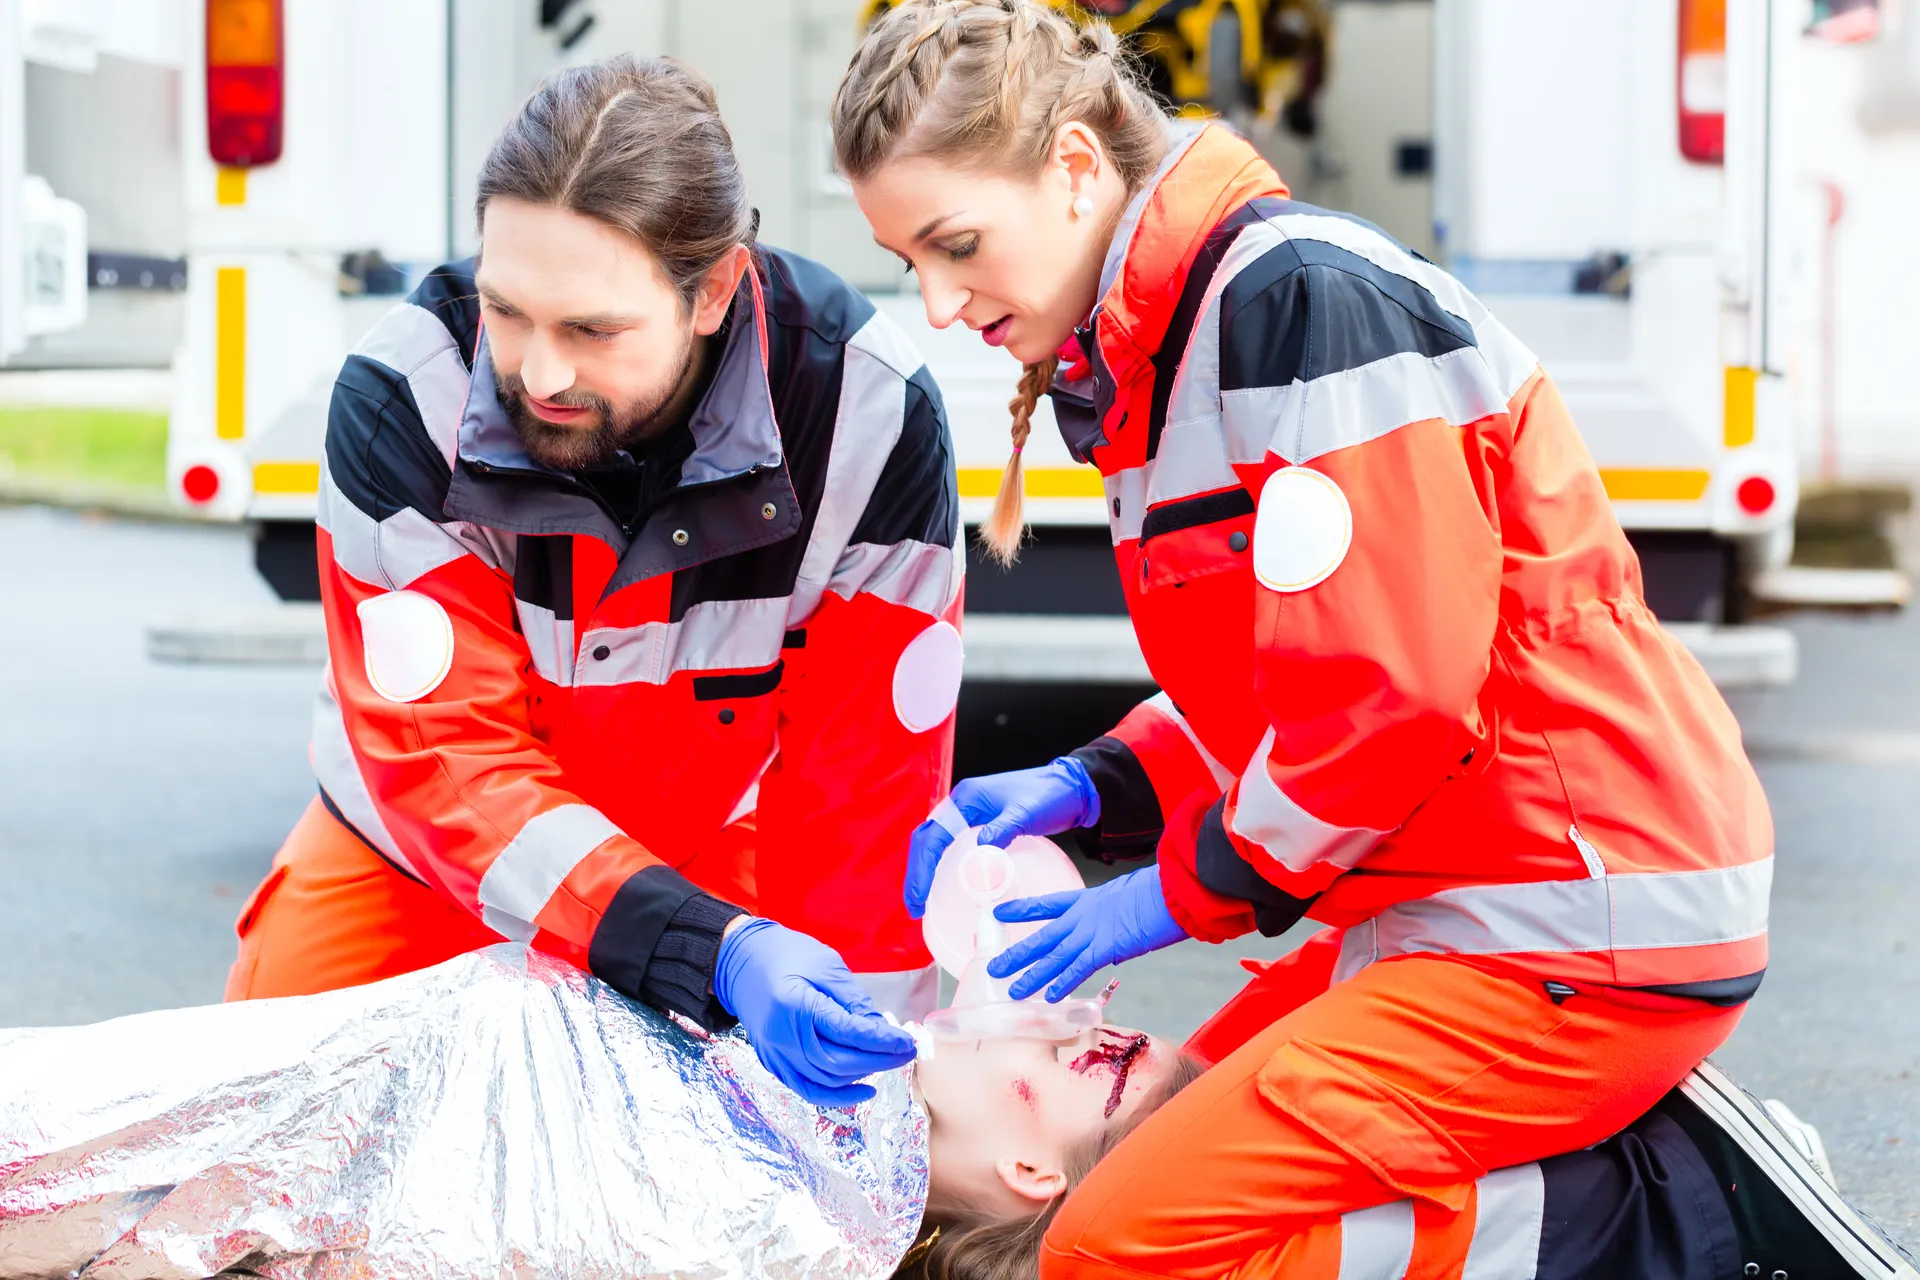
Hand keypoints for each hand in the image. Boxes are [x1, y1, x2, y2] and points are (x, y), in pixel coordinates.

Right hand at [712, 917, 915, 1105]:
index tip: (907, 1042)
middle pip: (839, 1063)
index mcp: (796, 1005)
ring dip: (862, 1076)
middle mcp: (783, 1036)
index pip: (849, 1033)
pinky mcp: (772, 1062)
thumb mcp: (825, 964)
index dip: (883, 1041)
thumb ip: (853, 999)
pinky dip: (836, 1095)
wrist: (738, 960)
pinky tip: (862, 1088)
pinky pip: (807, 1088)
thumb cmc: (784, 953)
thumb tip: (881, 1029)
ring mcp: (775, 1053)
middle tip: (905, 1053)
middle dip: (879, 1061)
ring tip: (888, 1063)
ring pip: (826, 1081)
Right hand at [904, 757, 1100, 916]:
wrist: (1070, 788)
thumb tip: (981, 849)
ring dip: (925, 870)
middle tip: (915, 905)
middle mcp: (961, 804)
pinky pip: (952, 846)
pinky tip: (944, 884)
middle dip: (916, 872)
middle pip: (926, 839)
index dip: (922, 867)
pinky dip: (942, 865)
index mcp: (965, 798)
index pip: (933, 835)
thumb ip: (1002, 829)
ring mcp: (970, 814)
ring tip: (922, 900)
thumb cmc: (1049, 795)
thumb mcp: (1025, 814)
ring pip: (936, 843)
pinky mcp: (980, 824)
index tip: (920, 895)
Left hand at [985, 865, 1188, 1001]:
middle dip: (1018, 953)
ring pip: (1054, 957)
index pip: (1048, 904)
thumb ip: (1117, 915)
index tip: (999, 912)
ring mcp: (1094, 931)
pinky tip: (1050, 997)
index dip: (1022, 909)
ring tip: (1012, 990)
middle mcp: (1085, 916)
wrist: (1175, 887)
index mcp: (1089, 899)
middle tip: (993, 967)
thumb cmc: (1162, 888)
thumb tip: (1118, 938)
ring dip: (1033, 975)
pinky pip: (1079, 968)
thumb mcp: (1131, 896)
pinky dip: (1064, 983)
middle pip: (1043, 936)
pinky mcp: (1108, 947)